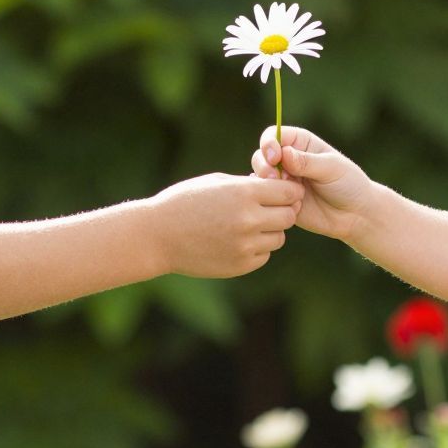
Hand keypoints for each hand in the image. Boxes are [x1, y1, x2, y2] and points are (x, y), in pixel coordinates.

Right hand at [147, 173, 302, 277]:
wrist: (157, 235)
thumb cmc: (185, 202)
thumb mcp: (217, 183)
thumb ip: (249, 185)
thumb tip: (277, 186)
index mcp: (244, 193)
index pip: (289, 193)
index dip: (289, 192)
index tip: (283, 193)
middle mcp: (249, 219)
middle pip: (289, 216)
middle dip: (282, 211)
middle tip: (268, 210)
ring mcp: (245, 244)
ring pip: (278, 238)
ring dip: (269, 231)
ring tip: (247, 226)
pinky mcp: (240, 265)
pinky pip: (263, 255)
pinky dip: (256, 249)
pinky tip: (236, 241)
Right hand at [249, 125, 373, 243]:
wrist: (354, 213)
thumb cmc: (348, 183)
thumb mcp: (331, 168)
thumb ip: (307, 161)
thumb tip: (284, 153)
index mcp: (300, 143)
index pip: (274, 135)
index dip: (269, 143)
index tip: (275, 156)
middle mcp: (288, 160)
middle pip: (261, 155)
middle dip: (264, 165)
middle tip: (275, 177)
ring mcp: (283, 180)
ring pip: (260, 177)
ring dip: (267, 184)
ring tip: (285, 192)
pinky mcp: (280, 200)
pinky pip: (265, 198)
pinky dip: (270, 200)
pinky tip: (285, 205)